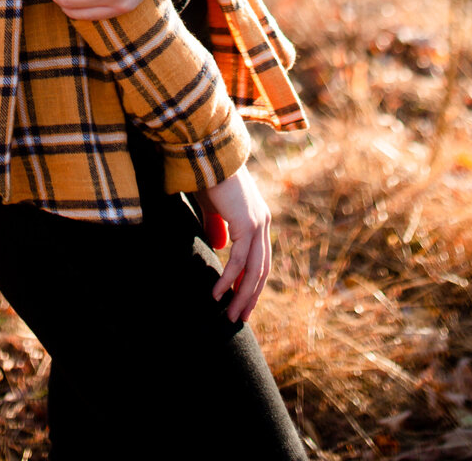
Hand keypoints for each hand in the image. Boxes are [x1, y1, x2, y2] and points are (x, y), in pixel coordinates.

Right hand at [196, 165, 271, 323]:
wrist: (208, 153)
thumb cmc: (208, 177)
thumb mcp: (214, 207)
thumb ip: (218, 226)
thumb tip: (220, 247)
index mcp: (258, 219)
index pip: (260, 261)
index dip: (252, 284)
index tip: (242, 304)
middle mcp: (263, 223)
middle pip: (261, 271)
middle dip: (250, 297)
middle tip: (238, 319)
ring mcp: (258, 223)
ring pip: (253, 271)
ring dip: (240, 296)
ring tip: (228, 316)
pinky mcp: (247, 224)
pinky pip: (238, 261)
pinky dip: (228, 280)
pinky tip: (216, 294)